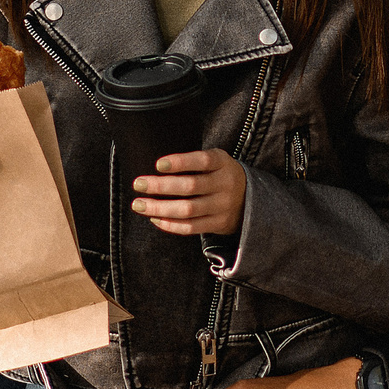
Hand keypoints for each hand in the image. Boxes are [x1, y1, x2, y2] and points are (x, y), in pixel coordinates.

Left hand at [130, 148, 245, 235]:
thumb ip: (193, 161)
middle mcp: (225, 184)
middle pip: (190, 187)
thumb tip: (156, 167)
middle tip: (138, 184)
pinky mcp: (218, 224)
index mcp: (223, 163)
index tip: (158, 164)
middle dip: (161, 186)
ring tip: (139, 204)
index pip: (202, 161)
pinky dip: (170, 224)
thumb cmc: (219, 174)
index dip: (180, 162)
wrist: (250, 199)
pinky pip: (191, 227)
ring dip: (160, 208)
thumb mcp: (216, 160)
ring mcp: (222, 206)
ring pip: (187, 210)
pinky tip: (154, 218)